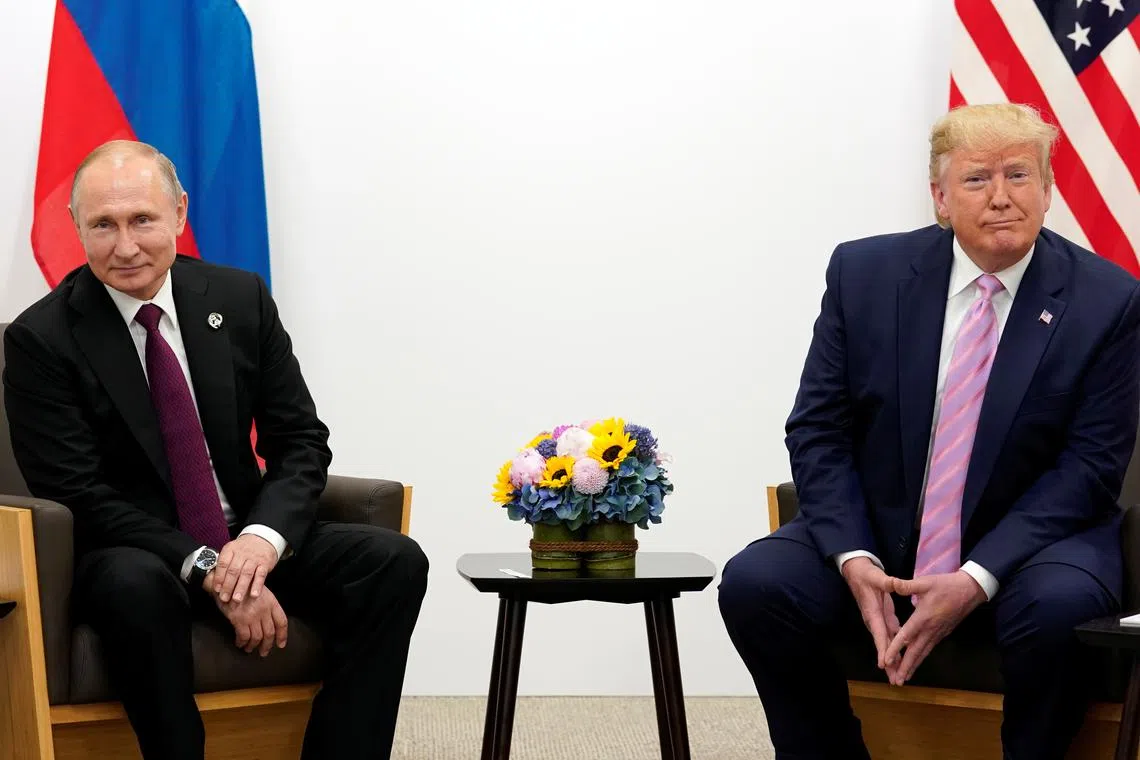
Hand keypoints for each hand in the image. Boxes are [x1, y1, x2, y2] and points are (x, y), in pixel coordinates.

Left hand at [213, 534, 278, 602]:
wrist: (263, 539)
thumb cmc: (244, 549)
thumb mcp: (232, 550)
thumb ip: (224, 564)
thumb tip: (214, 582)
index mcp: (230, 549)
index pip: (223, 564)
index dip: (219, 577)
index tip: (216, 589)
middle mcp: (242, 553)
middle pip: (233, 570)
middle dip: (228, 586)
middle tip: (224, 598)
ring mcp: (254, 558)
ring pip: (246, 573)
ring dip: (241, 588)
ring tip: (236, 599)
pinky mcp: (265, 563)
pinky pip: (261, 575)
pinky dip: (257, 585)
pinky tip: (254, 594)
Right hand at [216, 585, 288, 655]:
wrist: (228, 581)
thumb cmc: (243, 586)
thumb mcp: (260, 591)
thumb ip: (267, 605)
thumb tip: (268, 621)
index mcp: (272, 602)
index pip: (282, 622)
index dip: (282, 635)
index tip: (281, 644)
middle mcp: (264, 610)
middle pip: (270, 633)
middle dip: (267, 645)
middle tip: (264, 652)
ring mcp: (252, 615)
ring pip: (257, 637)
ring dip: (253, 646)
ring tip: (250, 649)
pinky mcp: (239, 620)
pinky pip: (244, 637)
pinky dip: (242, 643)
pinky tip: (240, 644)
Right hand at [840, 557, 900, 671]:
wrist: (857, 572)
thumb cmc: (866, 574)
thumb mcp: (876, 576)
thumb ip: (886, 581)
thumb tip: (894, 582)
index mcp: (873, 611)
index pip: (879, 632)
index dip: (882, 648)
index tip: (884, 663)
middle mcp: (874, 620)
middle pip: (882, 644)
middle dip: (888, 663)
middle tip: (895, 680)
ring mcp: (878, 621)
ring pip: (886, 644)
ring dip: (892, 661)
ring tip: (897, 677)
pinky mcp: (883, 619)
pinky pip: (890, 637)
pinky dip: (895, 650)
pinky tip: (901, 660)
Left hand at [882, 571, 985, 685]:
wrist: (970, 591)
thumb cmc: (946, 585)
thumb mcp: (924, 582)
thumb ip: (906, 585)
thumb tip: (890, 583)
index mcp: (923, 618)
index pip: (906, 636)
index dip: (895, 649)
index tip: (887, 661)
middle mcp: (930, 630)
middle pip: (915, 652)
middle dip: (905, 667)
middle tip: (896, 682)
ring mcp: (937, 633)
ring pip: (923, 653)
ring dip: (913, 666)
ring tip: (904, 678)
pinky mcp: (942, 633)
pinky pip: (929, 648)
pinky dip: (921, 658)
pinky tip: (916, 663)